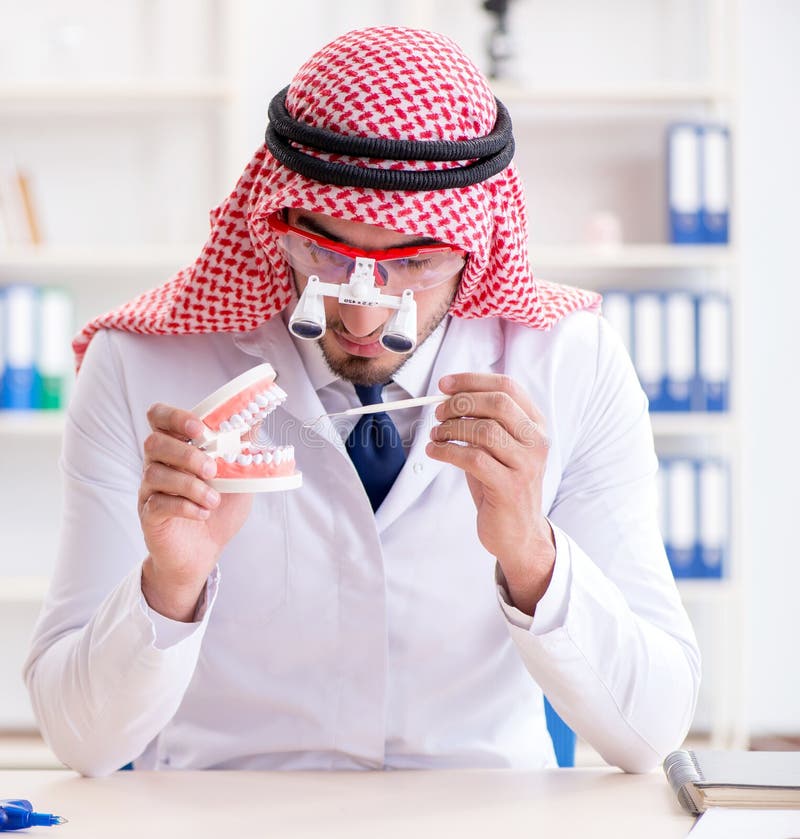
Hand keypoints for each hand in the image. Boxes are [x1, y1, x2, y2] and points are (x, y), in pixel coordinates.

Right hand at [138, 403, 252, 620]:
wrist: (204, 553)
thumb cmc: (218, 510)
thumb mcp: (237, 476)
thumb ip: (242, 448)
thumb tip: (257, 417)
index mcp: (177, 447)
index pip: (159, 417)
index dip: (175, 416)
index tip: (201, 429)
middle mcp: (158, 464)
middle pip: (154, 442)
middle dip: (186, 453)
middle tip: (213, 469)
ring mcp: (150, 490)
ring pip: (155, 473)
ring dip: (190, 485)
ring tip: (214, 500)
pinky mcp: (149, 514)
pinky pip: (158, 502)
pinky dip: (185, 506)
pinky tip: (203, 513)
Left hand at [425, 373, 555, 615]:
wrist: (518, 532)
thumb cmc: (502, 485)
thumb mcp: (498, 447)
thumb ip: (482, 421)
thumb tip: (448, 397)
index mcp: (535, 424)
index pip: (507, 387)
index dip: (472, 381)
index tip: (445, 385)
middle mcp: (536, 441)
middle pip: (497, 403)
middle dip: (460, 403)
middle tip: (438, 413)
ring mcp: (526, 464)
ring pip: (484, 430)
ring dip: (451, 429)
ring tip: (435, 435)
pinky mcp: (510, 487)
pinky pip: (472, 458)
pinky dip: (446, 451)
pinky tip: (435, 451)